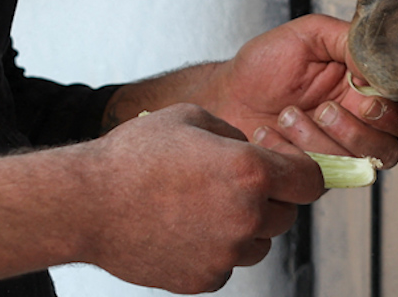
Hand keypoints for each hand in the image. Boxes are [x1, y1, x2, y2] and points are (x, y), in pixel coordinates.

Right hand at [0, 103, 323, 293]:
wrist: (87, 204)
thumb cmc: (134, 155)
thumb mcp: (191, 118)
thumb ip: (233, 134)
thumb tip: (252, 147)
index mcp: (250, 172)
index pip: (310, 181)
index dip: (301, 173)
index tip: (289, 171)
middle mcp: (245, 217)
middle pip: (285, 215)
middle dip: (268, 200)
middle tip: (234, 186)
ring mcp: (225, 254)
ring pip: (258, 244)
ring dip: (243, 228)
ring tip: (202, 206)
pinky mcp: (203, 280)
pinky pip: (226, 266)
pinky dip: (214, 251)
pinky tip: (183, 229)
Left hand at [203, 14, 397, 166]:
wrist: (225, 95)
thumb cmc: (265, 63)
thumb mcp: (310, 34)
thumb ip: (350, 40)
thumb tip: (378, 63)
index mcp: (365, 90)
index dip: (388, 108)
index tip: (359, 92)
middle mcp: (358, 125)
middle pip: (390, 148)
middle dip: (358, 132)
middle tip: (325, 109)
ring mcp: (337, 153)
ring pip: (357, 167)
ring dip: (321, 142)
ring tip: (287, 114)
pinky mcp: (313, 175)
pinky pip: (321, 178)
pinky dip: (294, 154)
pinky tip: (270, 132)